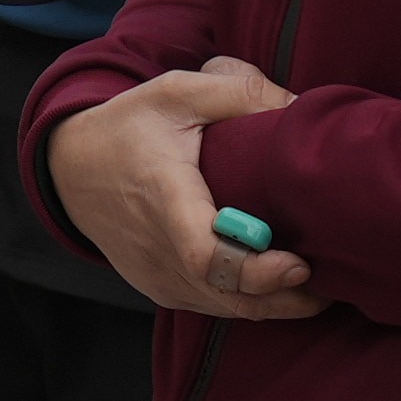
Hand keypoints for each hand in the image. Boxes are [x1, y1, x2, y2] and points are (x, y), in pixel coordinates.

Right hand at [56, 58, 322, 319]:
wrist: (72, 170)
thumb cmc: (129, 128)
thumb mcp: (176, 91)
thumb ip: (239, 93)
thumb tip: (299, 108)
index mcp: (165, 200)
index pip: (206, 256)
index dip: (256, 270)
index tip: (299, 264)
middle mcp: (159, 250)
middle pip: (227, 295)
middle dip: (284, 298)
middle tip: (328, 285)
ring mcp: (158, 276)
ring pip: (224, 309)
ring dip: (272, 305)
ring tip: (318, 290)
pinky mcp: (161, 289)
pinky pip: (212, 307)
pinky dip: (248, 303)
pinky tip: (282, 288)